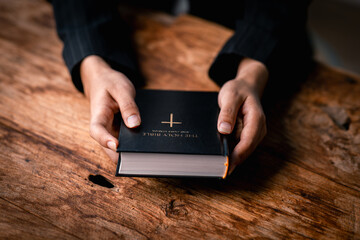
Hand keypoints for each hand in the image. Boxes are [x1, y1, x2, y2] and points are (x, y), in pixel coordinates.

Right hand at [80, 55, 140, 162]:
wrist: (103, 80)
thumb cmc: (110, 83)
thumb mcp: (121, 88)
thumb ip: (128, 105)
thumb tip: (135, 124)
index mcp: (99, 114)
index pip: (97, 130)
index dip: (105, 140)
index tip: (116, 146)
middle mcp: (103, 127)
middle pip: (109, 146)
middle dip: (123, 155)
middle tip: (140, 160)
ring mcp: (111, 130)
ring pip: (119, 147)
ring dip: (130, 152)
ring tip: (147, 156)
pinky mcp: (119, 131)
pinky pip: (127, 140)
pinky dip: (136, 144)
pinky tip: (150, 145)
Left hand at [217, 57, 267, 173]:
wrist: (246, 86)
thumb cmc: (238, 90)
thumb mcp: (230, 96)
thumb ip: (227, 112)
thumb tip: (224, 130)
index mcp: (256, 119)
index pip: (247, 142)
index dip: (237, 155)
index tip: (226, 165)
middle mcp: (258, 129)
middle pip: (246, 149)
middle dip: (233, 159)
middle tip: (216, 170)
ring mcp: (255, 133)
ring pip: (244, 150)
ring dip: (232, 156)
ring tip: (216, 165)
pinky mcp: (248, 134)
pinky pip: (240, 146)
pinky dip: (231, 150)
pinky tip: (219, 154)